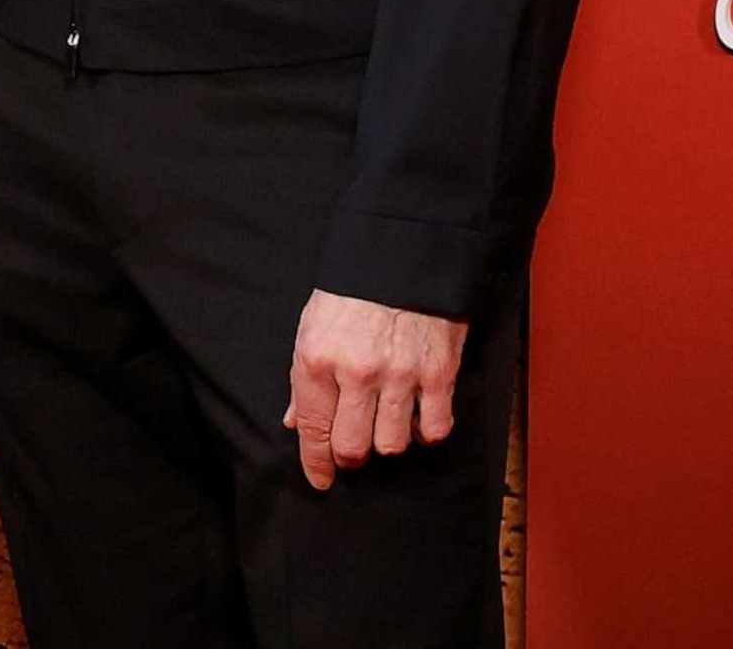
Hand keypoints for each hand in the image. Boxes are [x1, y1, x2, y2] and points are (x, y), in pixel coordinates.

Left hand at [283, 289, 468, 490]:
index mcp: (318, 360)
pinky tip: (417, 419)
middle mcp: (357, 374)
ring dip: (387, 442)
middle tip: (352, 451)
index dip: (316, 463)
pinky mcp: (438, 374)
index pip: (313, 430)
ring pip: (392, 444)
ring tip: (385, 425)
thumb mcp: (312, 326)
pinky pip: (434, 428)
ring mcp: (400, 376)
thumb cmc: (352, 291)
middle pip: (353, 447)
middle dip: (349, 457)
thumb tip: (295, 421)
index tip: (321, 478)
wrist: (403, 254)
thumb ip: (304, 380)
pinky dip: (425, 432)